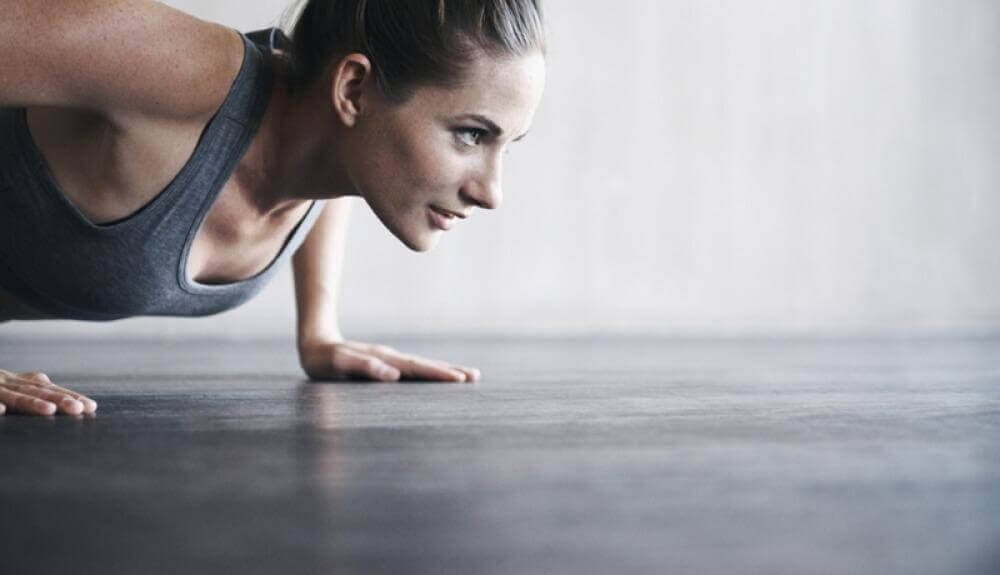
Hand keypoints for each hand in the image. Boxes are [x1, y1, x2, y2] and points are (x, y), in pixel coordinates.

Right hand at [0, 370, 98, 415]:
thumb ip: (34, 394)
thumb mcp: (12, 389)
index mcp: (22, 382)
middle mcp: (10, 382)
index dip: (70, 397)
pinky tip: (1, 411)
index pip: (50, 390)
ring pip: (13, 396)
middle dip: (59, 399)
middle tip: (78, 408)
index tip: (90, 407)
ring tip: (50, 410)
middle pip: (37, 391)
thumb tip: (65, 406)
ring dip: (32, 402)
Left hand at [299, 339, 479, 382]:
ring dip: (444, 371)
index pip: (416, 368)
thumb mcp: (339, 363)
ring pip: (421, 366)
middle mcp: (391, 358)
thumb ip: (364, 366)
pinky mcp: (386, 365)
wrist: (314, 345)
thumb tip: (392, 374)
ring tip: (467, 376)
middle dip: (450, 371)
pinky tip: (438, 378)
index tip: (460, 379)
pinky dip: (430, 373)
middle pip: (425, 365)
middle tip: (476, 377)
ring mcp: (390, 360)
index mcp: (384, 359)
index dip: (438, 374)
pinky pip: (413, 370)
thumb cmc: (324, 359)